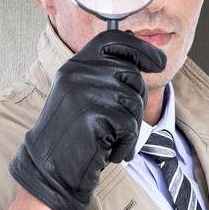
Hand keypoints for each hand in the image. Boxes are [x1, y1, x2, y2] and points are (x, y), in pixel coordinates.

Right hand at [8, 29, 166, 209]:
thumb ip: (105, 76)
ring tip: (108, 138)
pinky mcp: (93, 116)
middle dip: (136, 101)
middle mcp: (78, 74)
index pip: (113, 40)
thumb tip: (143, 58)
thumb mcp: (82, 95)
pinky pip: (130, 127)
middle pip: (131, 74)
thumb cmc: (74, 135)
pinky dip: (125, 144)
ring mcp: (84, 93)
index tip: (157, 62)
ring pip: (133, 102)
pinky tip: (108, 150)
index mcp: (74, 65)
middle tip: (119, 123)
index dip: (141, 48)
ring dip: (129, 126)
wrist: (50, 169)